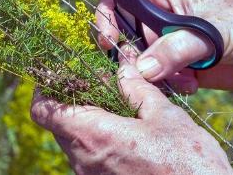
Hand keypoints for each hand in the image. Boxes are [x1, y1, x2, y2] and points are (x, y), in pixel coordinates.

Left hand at [31, 50, 232, 174]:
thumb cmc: (189, 163)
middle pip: (59, 125)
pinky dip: (100, 143)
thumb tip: (122, 69)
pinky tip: (128, 136)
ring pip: (75, 144)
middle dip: (73, 103)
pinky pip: (90, 160)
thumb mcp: (165, 117)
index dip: (44, 90)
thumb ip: (137, 90)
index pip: (43, 111)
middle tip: (100, 88)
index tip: (59, 77)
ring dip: (89, 124)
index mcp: (93, 135)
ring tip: (120, 111)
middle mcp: (84, 160)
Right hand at [95, 0, 232, 93]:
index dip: (106, 18)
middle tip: (148, 71)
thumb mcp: (208, 33)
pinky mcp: (177, 65)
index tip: (109, 42)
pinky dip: (167, 85)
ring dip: (153, 74)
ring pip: (138, 61)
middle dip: (132, 57)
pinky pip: (156, 78)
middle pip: (122, 34)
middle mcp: (159, 15)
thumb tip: (141, 69)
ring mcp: (167, 41)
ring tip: (181, 80)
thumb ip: (172, 50)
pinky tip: (191, 86)